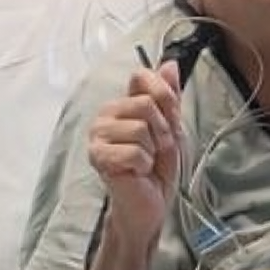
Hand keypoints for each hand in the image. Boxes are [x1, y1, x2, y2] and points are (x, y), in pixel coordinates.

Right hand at [87, 59, 183, 247]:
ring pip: (140, 128)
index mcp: (123, 103)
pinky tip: (137, 172)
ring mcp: (98, 134)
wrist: (149, 204)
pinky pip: (133, 151)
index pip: (141, 76)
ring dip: (152, 150)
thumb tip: (169, 64)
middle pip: (145, 104)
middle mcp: (106, 114)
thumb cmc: (158, 169)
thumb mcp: (172, 127)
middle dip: (162, 130)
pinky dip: (143, 165)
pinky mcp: (97, 156)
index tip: (170, 118)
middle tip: (156, 149)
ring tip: (146, 161)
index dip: (164, 97)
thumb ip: (169, 96)